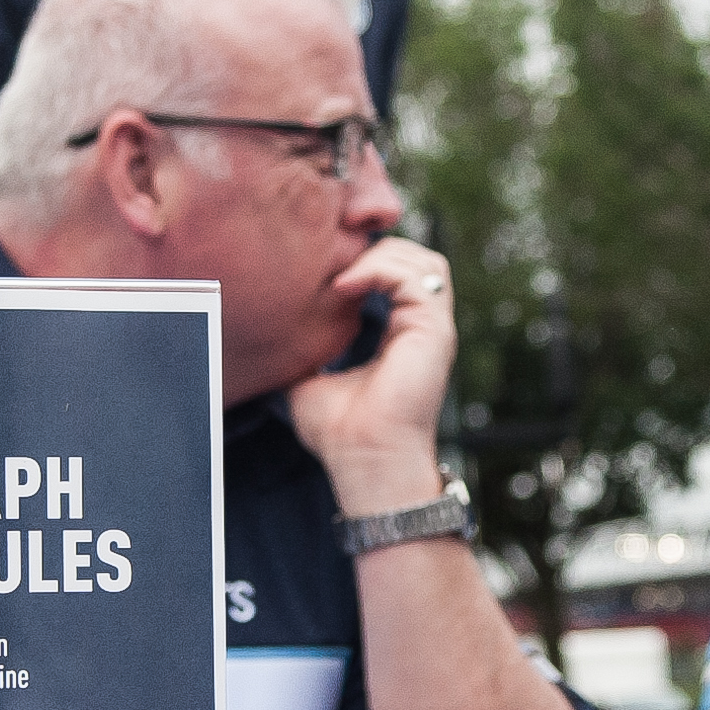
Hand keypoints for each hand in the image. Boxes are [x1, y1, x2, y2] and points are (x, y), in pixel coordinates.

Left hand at [285, 238, 453, 514]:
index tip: (325, 272)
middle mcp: (424, 328)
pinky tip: (345, 287)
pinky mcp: (435, 332)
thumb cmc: (342, 434)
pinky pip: (416, 278)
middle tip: (334, 265)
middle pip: (417, 258)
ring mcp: (433, 328)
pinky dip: (379, 270)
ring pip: (424, 261)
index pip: (399, 274)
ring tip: (341, 278)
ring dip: (380, 256)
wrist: (363, 462)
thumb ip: (308, 349)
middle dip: (376, 247)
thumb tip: (274, 334)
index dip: (367, 260)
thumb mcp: (312, 378)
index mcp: (403, 333)